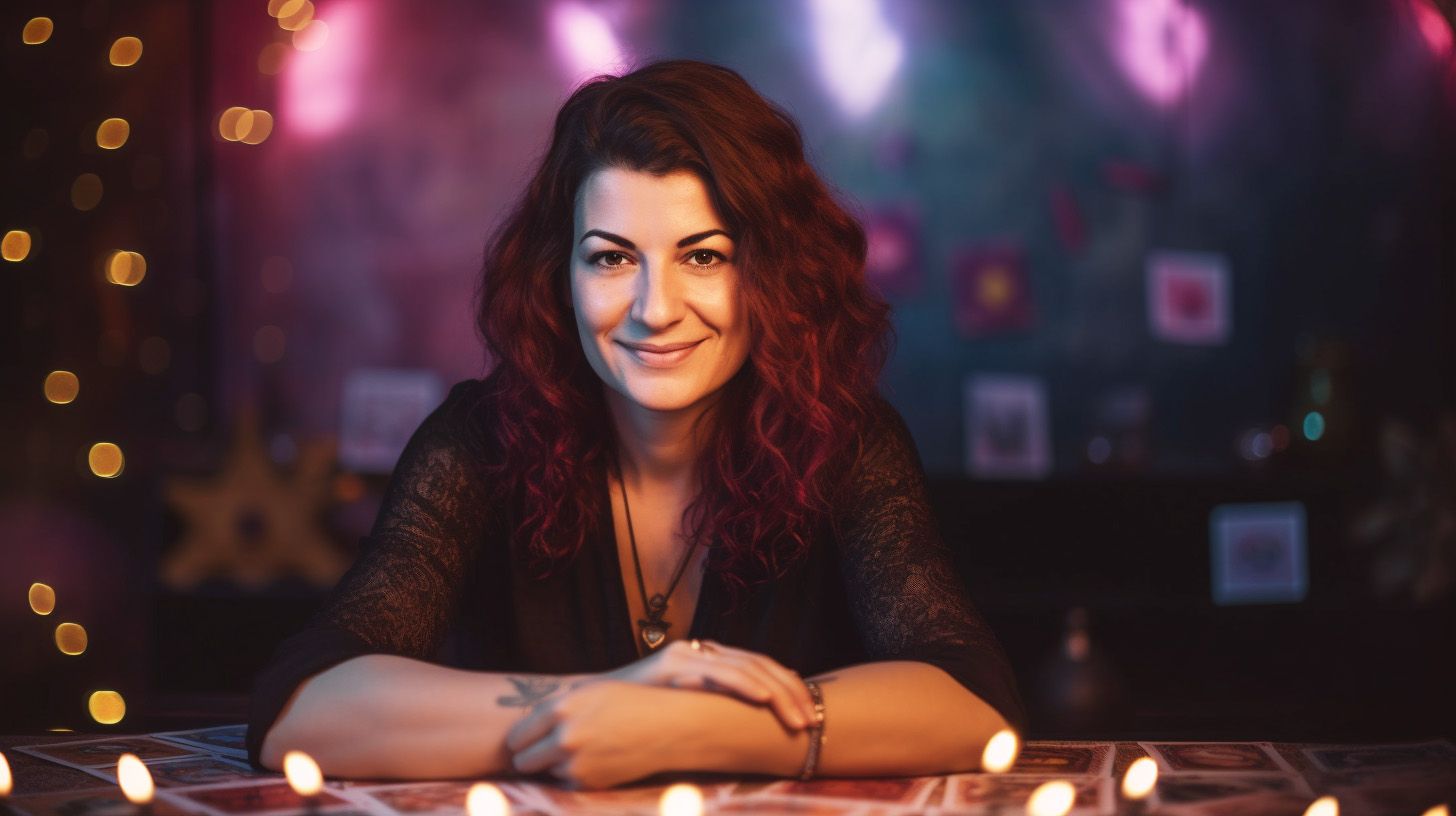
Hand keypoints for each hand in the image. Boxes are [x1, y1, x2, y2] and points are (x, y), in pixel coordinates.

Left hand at [504, 680, 692, 789]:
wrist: (669, 726)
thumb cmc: (630, 702)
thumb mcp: (589, 693)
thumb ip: (556, 709)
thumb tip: (526, 728)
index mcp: (560, 709)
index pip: (516, 736)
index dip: (520, 741)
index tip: (525, 742)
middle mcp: (564, 738)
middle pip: (523, 761)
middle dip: (531, 757)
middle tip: (543, 751)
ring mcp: (577, 764)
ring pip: (547, 773)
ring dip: (557, 765)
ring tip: (583, 749)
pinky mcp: (590, 783)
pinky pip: (568, 782)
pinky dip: (575, 775)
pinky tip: (596, 759)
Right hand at [602, 639, 814, 732]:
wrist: (591, 710)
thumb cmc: (636, 720)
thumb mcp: (681, 716)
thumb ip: (709, 714)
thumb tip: (745, 733)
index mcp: (709, 662)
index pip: (760, 669)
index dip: (789, 689)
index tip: (811, 716)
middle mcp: (702, 652)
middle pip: (761, 665)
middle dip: (792, 693)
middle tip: (814, 722)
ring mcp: (688, 654)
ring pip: (747, 666)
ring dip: (779, 693)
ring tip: (799, 719)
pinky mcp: (673, 664)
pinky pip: (718, 671)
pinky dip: (746, 684)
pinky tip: (765, 698)